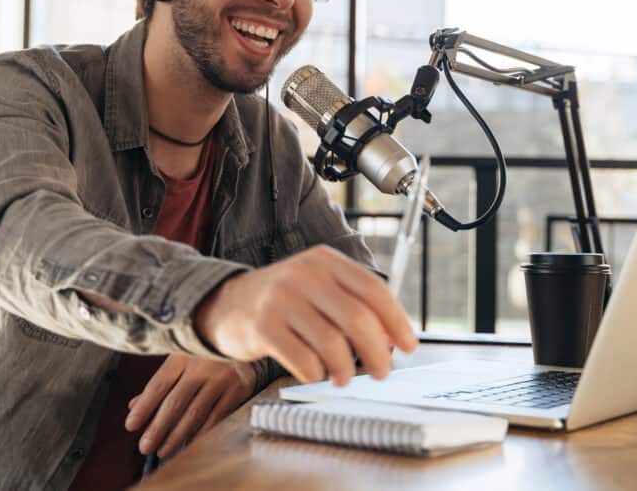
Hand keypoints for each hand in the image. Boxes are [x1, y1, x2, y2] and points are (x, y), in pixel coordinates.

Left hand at [125, 354, 256, 457]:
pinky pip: (216, 418)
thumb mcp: (180, 361)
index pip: (159, 384)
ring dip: (177, 436)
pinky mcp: (237, 389)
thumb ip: (159, 384)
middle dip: (158, 427)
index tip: (131, 426)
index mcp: (182, 356)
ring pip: (195, 413)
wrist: (243, 339)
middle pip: (175, 402)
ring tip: (163, 451)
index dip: (144, 407)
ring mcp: (220, 378)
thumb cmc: (204, 355)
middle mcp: (201, 365)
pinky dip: (200, 434)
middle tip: (145, 447)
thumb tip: (133, 406)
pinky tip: (189, 445)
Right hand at [194, 245, 417, 386]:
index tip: (409, 346)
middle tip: (383, 372)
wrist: (227, 303)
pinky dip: (316, 374)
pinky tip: (315, 373)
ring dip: (346, 369)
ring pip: (333, 344)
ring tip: (344, 377)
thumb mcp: (318, 287)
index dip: (397, 321)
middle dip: (378, 352)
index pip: (373, 290)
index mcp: (325, 261)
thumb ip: (353, 304)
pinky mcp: (263, 327)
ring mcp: (281, 299)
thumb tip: (393, 341)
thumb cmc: (285, 302)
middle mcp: (304, 274)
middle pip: (358, 318)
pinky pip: (303, 361)